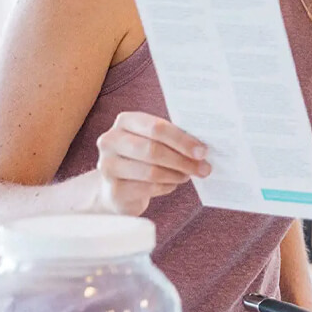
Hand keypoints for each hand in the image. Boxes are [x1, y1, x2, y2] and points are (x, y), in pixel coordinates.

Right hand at [95, 111, 210, 215]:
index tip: (203, 151)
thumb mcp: (155, 142)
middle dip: (183, 160)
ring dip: (177, 175)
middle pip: (153, 150)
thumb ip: (173, 140)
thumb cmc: (142, 159)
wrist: (117, 188)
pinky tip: (172, 184)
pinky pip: (148, 188)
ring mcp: (108, 165)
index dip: (182, 140)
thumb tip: (202, 149)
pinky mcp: (113, 189)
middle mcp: (111, 140)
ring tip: (187, 176)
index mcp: (125, 121)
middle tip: (204, 168)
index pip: (157, 127)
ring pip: (151, 171)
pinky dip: (166, 187)